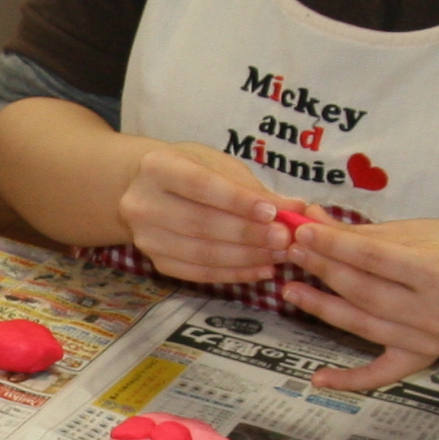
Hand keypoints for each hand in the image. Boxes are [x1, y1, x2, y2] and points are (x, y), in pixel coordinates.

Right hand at [118, 144, 287, 286]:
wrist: (146, 189)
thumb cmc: (191, 170)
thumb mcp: (218, 165)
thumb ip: (253, 188)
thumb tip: (296, 209)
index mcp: (157, 167)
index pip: (201, 186)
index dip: (238, 201)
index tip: (273, 213)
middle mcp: (142, 203)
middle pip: (201, 223)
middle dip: (247, 234)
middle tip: (284, 239)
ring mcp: (146, 237)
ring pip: (201, 253)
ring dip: (246, 257)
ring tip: (279, 255)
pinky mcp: (156, 261)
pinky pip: (199, 273)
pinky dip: (233, 274)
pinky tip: (260, 270)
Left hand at [276, 216, 438, 391]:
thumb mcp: (413, 231)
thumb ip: (360, 233)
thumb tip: (309, 219)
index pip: (373, 259)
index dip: (334, 246)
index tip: (303, 233)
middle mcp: (437, 310)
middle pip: (363, 292)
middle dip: (323, 271)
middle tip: (292, 253)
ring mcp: (430, 340)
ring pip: (362, 324)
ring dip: (322, 308)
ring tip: (291, 289)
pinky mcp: (423, 358)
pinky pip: (381, 374)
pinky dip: (349, 380)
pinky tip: (318, 378)